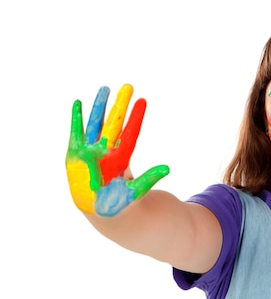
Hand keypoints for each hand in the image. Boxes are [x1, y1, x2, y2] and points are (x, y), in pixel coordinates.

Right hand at [66, 84, 169, 216]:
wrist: (101, 212)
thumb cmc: (120, 204)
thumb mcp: (135, 192)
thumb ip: (148, 179)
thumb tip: (167, 168)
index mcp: (122, 157)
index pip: (131, 132)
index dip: (136, 117)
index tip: (143, 101)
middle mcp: (108, 151)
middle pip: (115, 123)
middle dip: (120, 105)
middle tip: (128, 86)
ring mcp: (91, 151)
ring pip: (97, 124)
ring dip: (100, 107)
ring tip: (105, 89)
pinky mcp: (76, 155)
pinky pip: (76, 133)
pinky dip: (77, 119)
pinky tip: (78, 103)